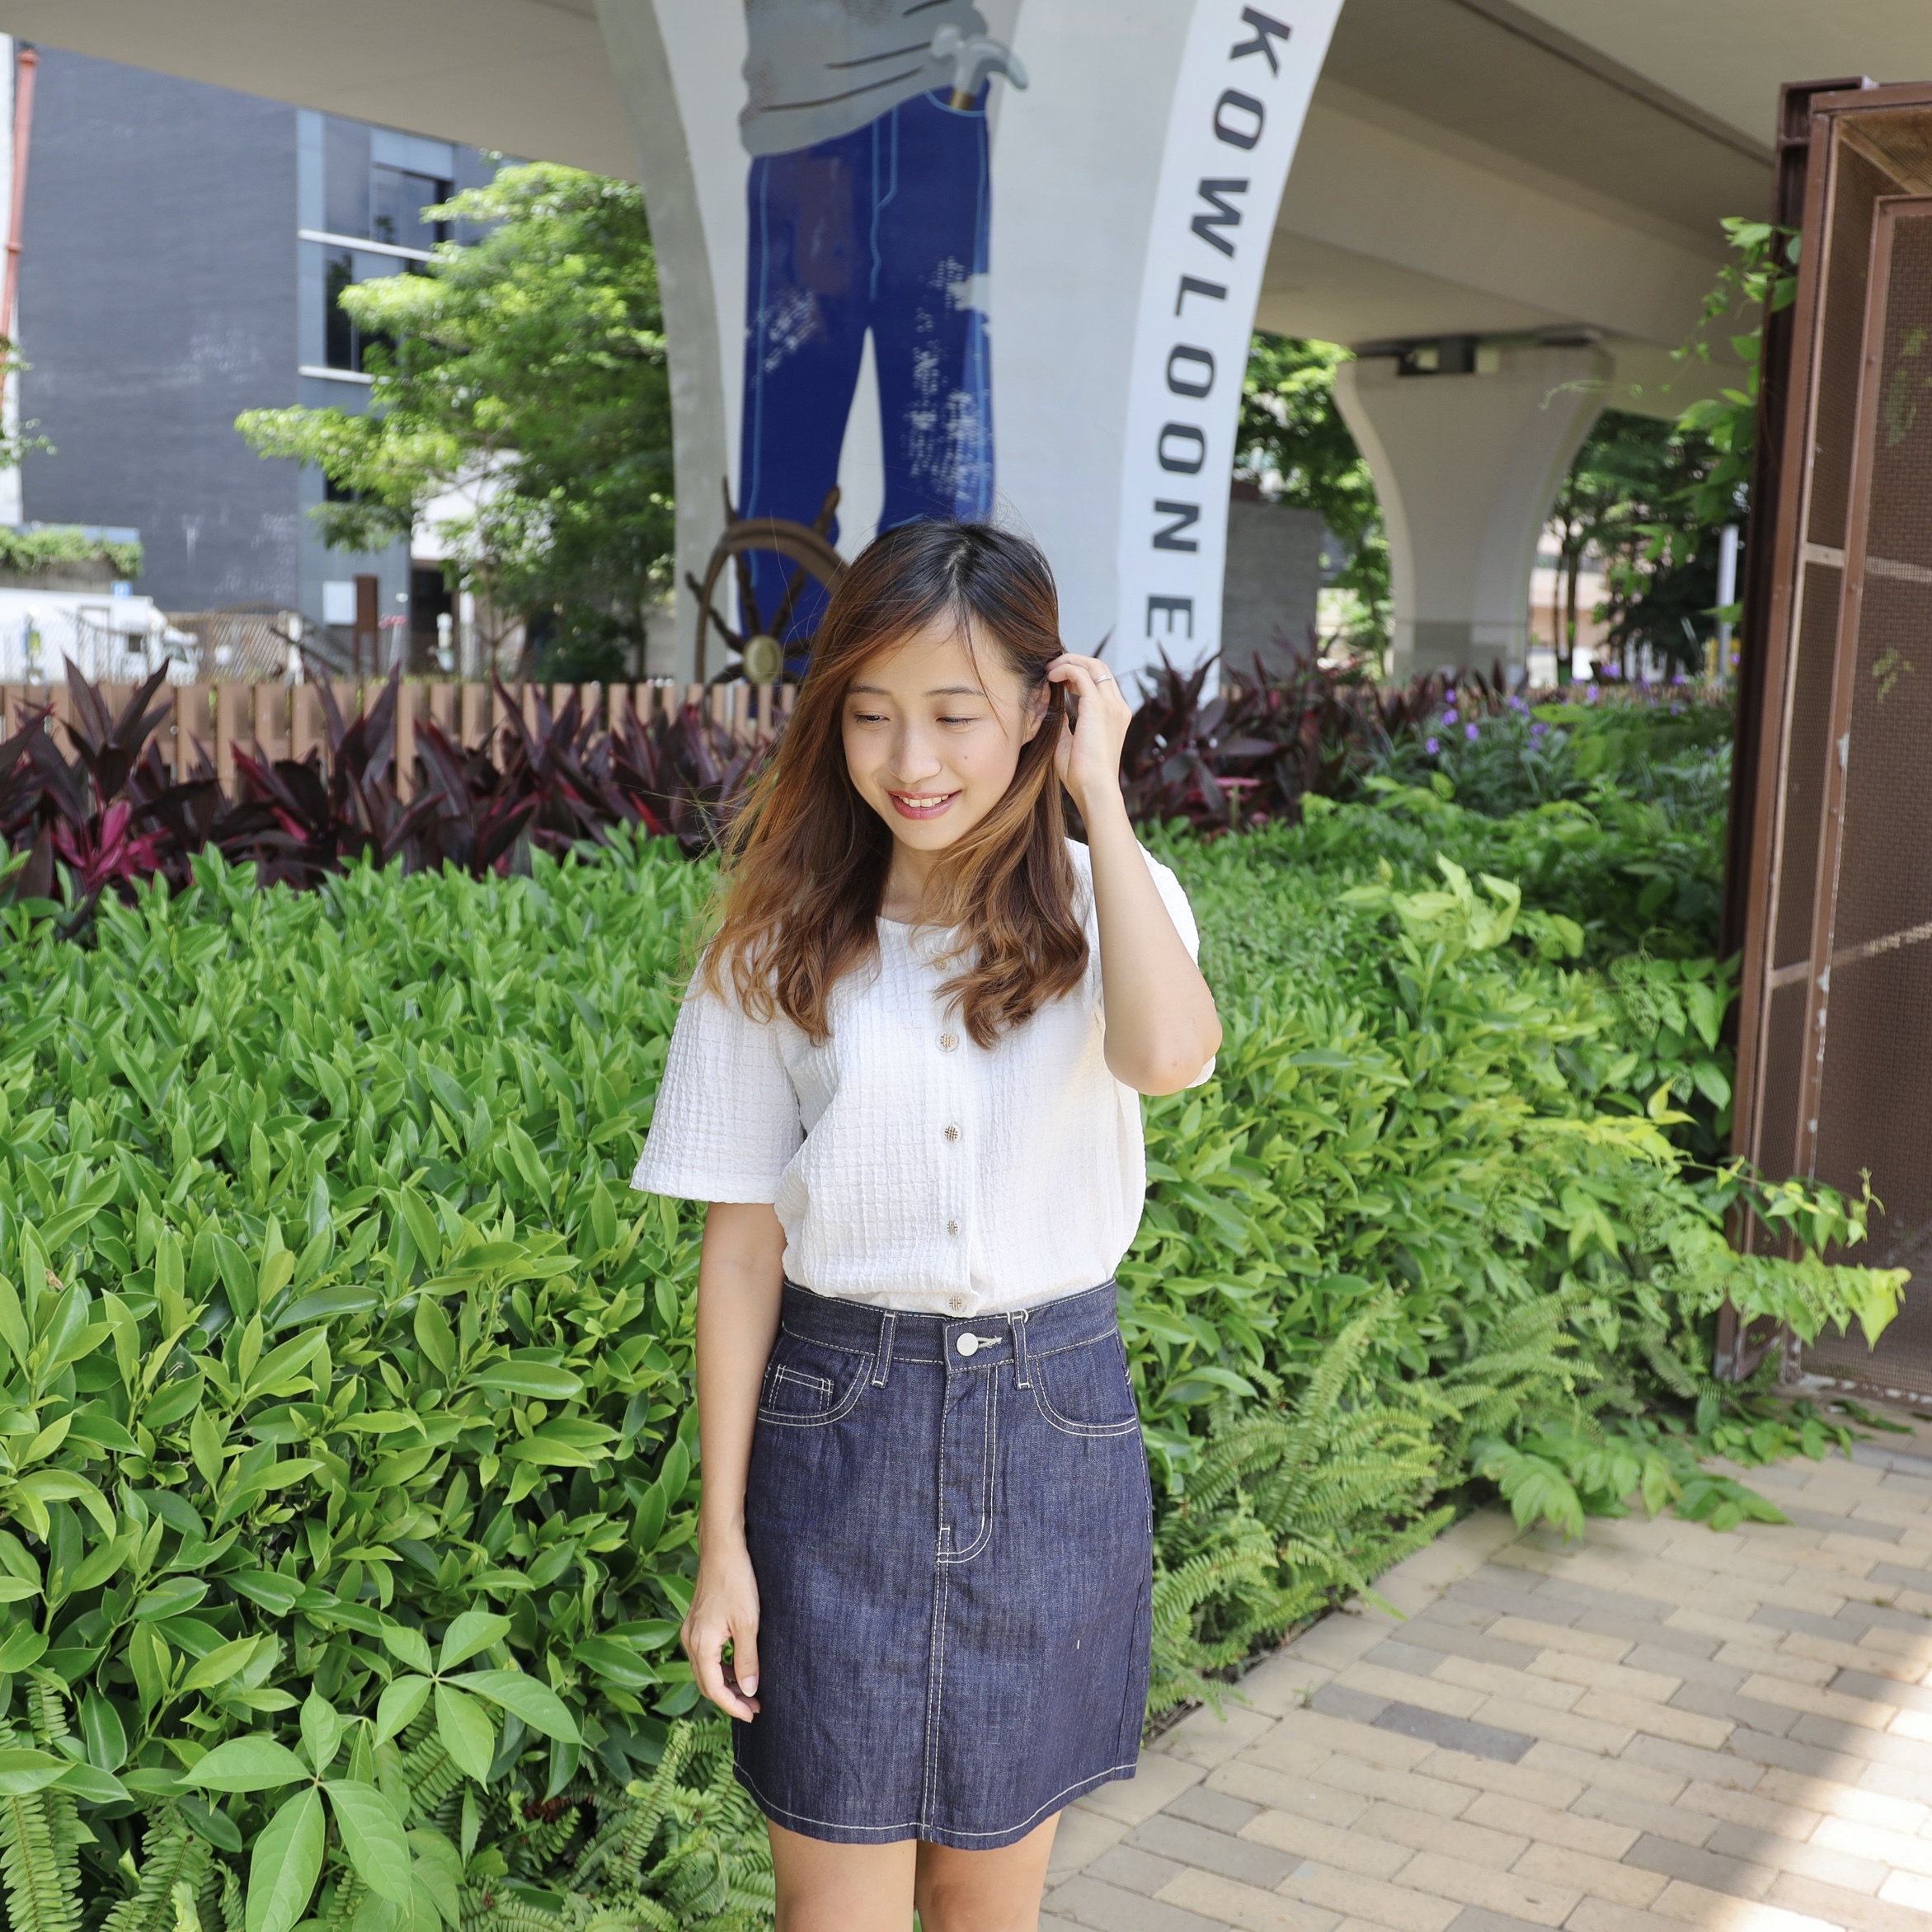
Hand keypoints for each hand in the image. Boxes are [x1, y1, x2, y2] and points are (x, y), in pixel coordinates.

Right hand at [683, 1537, 761, 1720]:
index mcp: (701, 1645)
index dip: (733, 1706)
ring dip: (725, 1683)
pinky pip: (706, 1655)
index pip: (714, 1689)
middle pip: (706, 1683)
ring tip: (749, 1691)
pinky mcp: (696, 1622)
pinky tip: (738, 1666)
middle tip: (754, 1706)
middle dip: (729, 1698)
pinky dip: (721, 1666)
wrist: (722, 1549)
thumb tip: (748, 1691)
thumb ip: (747, 1660)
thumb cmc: (736, 1582)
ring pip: (705, 1670)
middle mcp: (690, 1640)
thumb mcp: (748, 1624)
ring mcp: (691, 1631)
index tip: (753, 1714)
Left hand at [1044, 654, 1130, 819]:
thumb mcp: (1070, 742)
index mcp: (1115, 715)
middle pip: (1099, 667)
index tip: (1058, 678)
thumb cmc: (1081, 774)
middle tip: (1051, 667)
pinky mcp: (1098, 706)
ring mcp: (1111, 704)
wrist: (1094, 789)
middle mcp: (1118, 706)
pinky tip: (1049, 678)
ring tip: (1048, 670)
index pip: (1101, 681)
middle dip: (1074, 661)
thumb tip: (1053, 708)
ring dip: (1068, 662)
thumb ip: (1065, 723)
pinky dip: (1064, 670)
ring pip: (1092, 665)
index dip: (1079, 673)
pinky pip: (1080, 674)